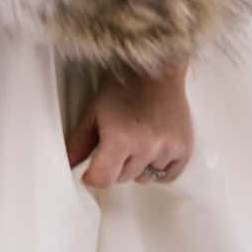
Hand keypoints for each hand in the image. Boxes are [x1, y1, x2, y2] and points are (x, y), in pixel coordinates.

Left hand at [66, 61, 193, 188]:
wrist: (156, 72)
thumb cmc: (121, 90)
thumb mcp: (93, 113)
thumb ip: (78, 143)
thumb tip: (67, 166)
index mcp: (120, 138)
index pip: (104, 179)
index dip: (93, 177)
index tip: (91, 171)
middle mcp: (146, 147)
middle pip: (123, 178)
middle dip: (115, 165)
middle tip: (116, 142)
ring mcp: (167, 149)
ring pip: (144, 178)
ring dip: (137, 166)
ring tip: (136, 140)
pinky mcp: (184, 149)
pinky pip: (168, 177)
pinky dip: (158, 170)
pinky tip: (152, 150)